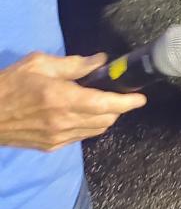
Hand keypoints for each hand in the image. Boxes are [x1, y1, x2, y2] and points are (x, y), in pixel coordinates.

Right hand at [0, 52, 144, 150]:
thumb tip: (101, 61)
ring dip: (105, 117)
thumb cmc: (10, 84)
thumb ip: (74, 64)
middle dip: (118, 107)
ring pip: (95, 130)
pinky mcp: (50, 147)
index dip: (126, 102)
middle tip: (118, 92)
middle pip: (105, 120)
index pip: (104, 105)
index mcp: (61, 99)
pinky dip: (90, 126)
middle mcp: (62, 122)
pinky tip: (84, 113)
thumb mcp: (39, 64)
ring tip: (102, 101)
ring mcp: (56, 138)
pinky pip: (80, 137)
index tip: (140, 98)